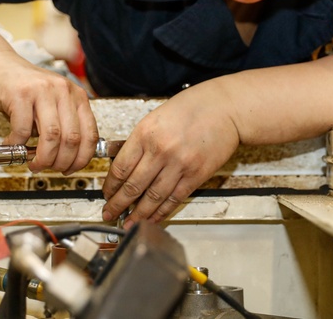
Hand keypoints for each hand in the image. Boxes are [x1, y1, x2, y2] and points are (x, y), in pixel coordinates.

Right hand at [0, 53, 97, 174]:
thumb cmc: (24, 89)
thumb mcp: (52, 103)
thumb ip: (63, 125)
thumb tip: (68, 158)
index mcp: (76, 95)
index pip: (89, 133)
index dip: (82, 158)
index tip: (71, 169)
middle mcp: (63, 90)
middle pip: (72, 138)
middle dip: (61, 162)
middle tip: (49, 168)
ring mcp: (42, 90)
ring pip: (52, 136)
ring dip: (43, 158)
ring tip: (33, 163)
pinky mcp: (20, 94)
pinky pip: (22, 130)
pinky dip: (17, 145)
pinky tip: (12, 145)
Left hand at [101, 89, 239, 226]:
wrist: (225, 108)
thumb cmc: (192, 107)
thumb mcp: (156, 117)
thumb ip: (140, 140)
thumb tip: (125, 165)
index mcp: (145, 133)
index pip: (120, 168)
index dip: (110, 186)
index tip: (106, 194)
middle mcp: (160, 150)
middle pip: (133, 186)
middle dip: (118, 205)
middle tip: (109, 214)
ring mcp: (179, 164)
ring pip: (152, 198)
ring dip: (138, 215)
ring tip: (127, 224)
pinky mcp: (196, 175)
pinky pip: (174, 199)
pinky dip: (162, 212)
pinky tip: (153, 218)